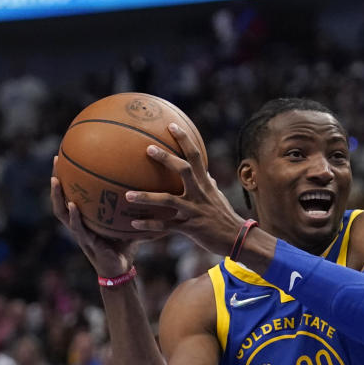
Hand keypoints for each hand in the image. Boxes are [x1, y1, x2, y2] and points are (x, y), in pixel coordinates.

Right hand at [50, 158, 139, 278]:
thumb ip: (134, 206)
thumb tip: (153, 183)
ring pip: (62, 213)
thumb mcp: (128, 221)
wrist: (122, 270)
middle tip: (55, 161)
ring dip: (57, 197)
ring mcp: (81, 234)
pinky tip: (73, 205)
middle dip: (57, 181)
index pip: (72, 194)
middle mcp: (79, 224)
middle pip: (61, 199)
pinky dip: (74, 217)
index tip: (66, 156)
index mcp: (86, 218)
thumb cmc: (125, 245)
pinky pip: (78, 228)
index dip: (68, 178)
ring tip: (56, 180)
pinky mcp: (88, 244)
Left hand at [125, 123, 244, 255]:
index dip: (184, 139)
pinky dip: (149, 225)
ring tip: (127, 195)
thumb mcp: (218, 197)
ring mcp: (195, 210)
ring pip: (168, 200)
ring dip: (147, 197)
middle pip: (184, 170)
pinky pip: (165, 226)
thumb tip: (207, 173)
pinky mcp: (190, 228)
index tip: (171, 125)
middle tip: (148, 148)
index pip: (196, 156)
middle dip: (166, 158)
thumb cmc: (225, 217)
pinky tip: (133, 223)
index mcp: (206, 184)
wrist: (236, 239)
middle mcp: (200, 193)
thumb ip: (210, 184)